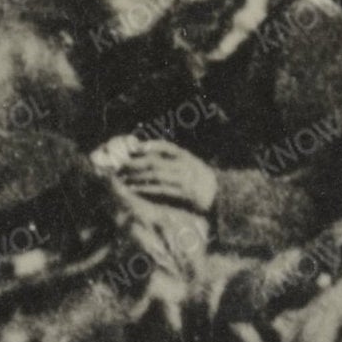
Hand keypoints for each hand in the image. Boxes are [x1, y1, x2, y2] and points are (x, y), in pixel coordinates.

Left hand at [97, 134, 213, 219]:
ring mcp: (183, 180)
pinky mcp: (183, 194)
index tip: (135, 147)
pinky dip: (146, 189)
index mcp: (186, 156)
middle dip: (136, 163)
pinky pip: (160, 190)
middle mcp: (184, 166)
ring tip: (124, 178)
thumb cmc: (200, 178)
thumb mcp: (191, 163)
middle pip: (155, 162)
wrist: (219, 195)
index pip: (166, 147)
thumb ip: (174, 158)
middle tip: (121, 165)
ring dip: (137, 177)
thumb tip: (150, 152)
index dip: (150, 146)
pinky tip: (135, 189)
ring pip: (155, 176)